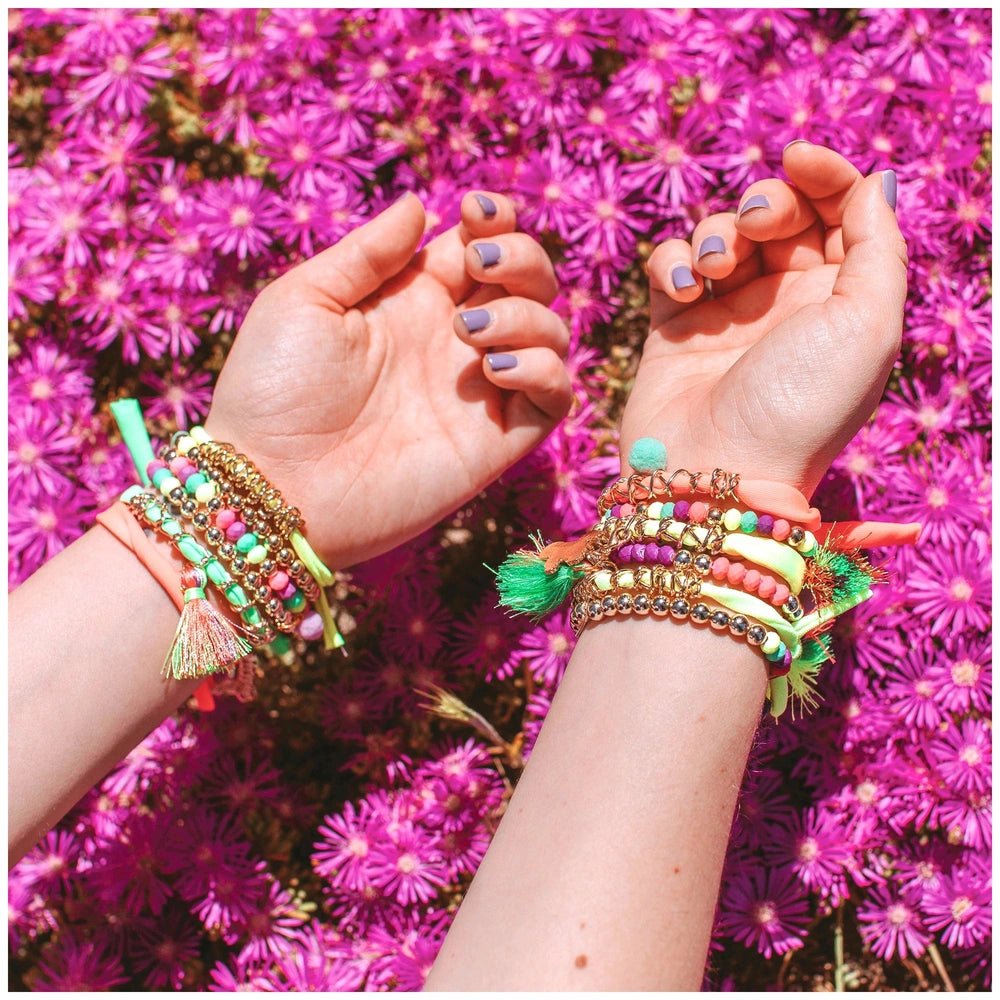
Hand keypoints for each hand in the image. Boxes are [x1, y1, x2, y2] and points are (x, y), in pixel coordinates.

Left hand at [204, 193, 571, 567]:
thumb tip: (420, 204)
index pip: (480, 249)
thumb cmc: (272, 391)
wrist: (273, 486)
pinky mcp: (495, 442)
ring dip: (528, 315)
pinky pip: (556, 397)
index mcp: (412, 301)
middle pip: (529, 284)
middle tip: (481, 265)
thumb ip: (367, 252)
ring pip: (552, 334)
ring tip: (470, 332)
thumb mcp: (305, 299)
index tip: (476, 212)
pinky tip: (495, 368)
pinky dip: (545, 370)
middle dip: (523, 258)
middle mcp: (454, 342)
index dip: (496, 222)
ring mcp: (479, 393)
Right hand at [621, 143, 906, 496]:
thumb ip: (879, 246)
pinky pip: (670, 266)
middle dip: (767, 202)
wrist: (718, 471)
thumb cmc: (801, 404)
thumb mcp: (868, 324)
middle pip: (779, 214)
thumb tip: (874, 183)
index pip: (840, 211)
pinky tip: (682, 293)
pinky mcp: (674, 327)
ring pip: (721, 234)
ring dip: (717, 235)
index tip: (797, 157)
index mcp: (841, 300)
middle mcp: (786, 303)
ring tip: (714, 274)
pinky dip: (673, 263)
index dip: (824, 173)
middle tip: (757, 227)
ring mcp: (727, 315)